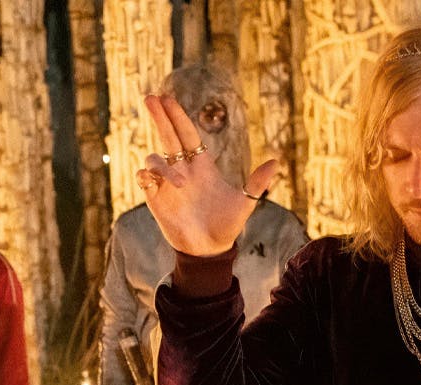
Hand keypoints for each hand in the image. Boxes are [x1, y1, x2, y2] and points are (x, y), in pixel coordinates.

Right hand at [140, 94, 280, 255]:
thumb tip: (276, 161)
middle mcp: (182, 170)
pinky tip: (153, 179)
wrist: (210, 250)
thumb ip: (257, 183)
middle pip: (168, 137)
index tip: (167, 98)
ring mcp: (167, 184)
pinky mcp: (156, 198)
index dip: (178, 116)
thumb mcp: (245, 204)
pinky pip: (144, 178)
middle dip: (159, 117)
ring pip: (154, 159)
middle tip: (151, 97)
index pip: (187, 134)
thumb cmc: (227, 225)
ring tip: (181, 184)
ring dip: (163, 164)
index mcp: (202, 166)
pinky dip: (146, 175)